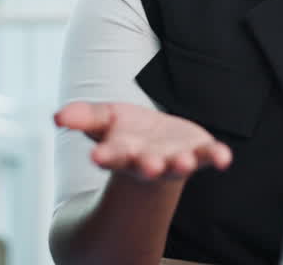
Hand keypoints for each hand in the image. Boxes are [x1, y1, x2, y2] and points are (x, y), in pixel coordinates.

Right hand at [55, 101, 232, 180]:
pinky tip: (225, 158)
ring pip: (178, 165)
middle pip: (146, 165)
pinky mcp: (198, 152)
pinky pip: (209, 156)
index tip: (96, 156)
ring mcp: (175, 159)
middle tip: (148, 166)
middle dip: (147, 165)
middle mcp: (148, 161)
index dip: (105, 155)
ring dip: (181, 165)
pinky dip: (217, 157)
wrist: (156, 144)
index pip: (111, 156)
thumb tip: (57, 116)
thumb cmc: (125, 132)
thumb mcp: (102, 120)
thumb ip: (82, 117)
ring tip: (183, 163)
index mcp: (122, 153)